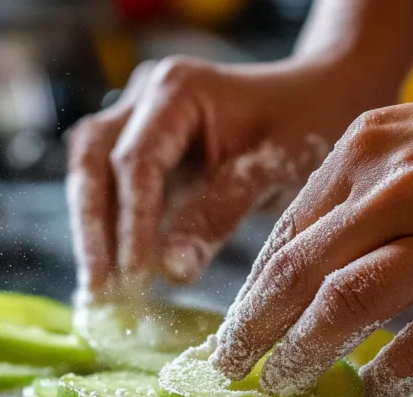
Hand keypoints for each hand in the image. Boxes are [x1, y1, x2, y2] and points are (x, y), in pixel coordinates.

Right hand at [66, 55, 381, 295]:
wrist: (321, 96)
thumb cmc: (307, 121)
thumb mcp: (272, 168)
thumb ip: (219, 215)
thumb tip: (170, 273)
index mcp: (178, 90)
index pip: (136, 161)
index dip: (132, 224)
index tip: (133, 278)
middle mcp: (147, 96)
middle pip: (94, 161)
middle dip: (94, 229)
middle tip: (99, 290)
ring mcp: (139, 116)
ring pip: (92, 172)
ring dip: (93, 231)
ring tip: (99, 290)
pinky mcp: (144, 144)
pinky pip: (113, 186)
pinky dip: (112, 228)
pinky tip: (115, 274)